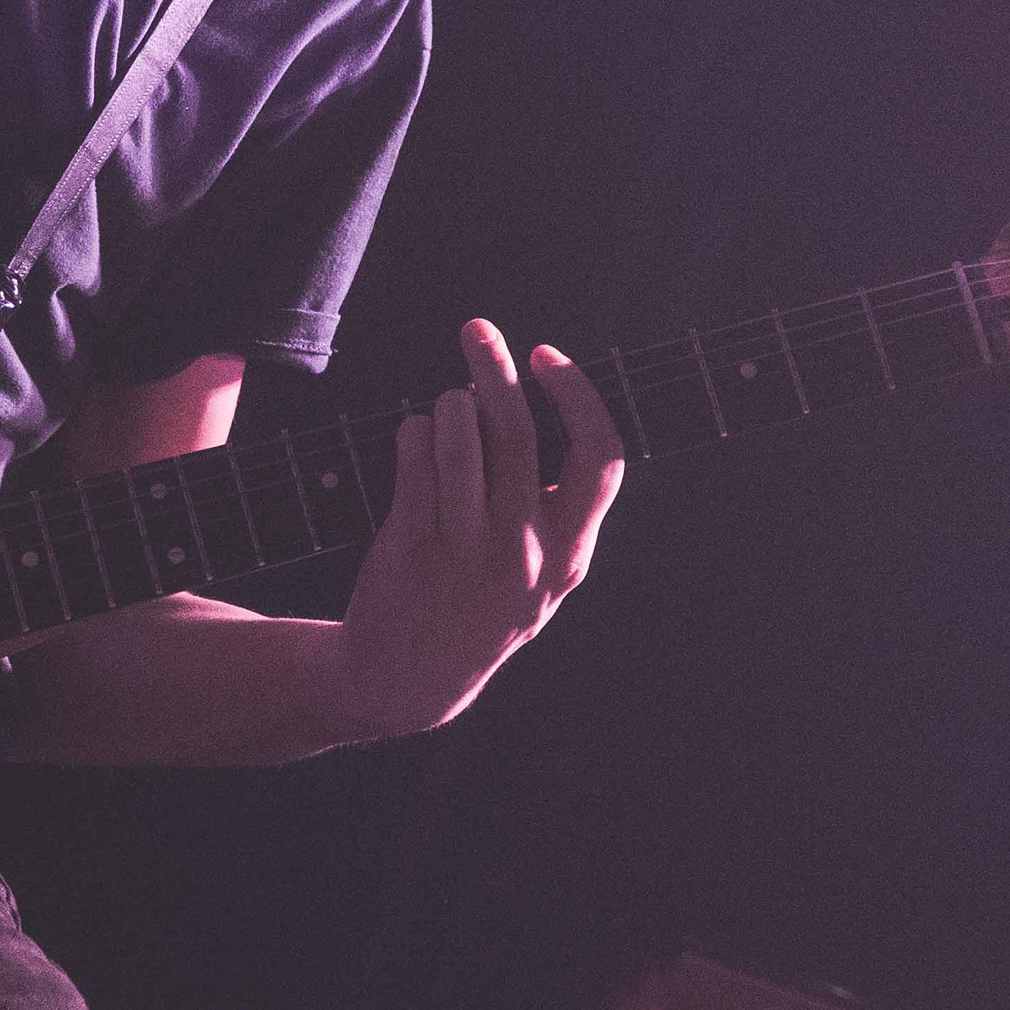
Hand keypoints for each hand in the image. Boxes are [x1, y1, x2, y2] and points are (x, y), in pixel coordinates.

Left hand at [316, 319, 625, 741]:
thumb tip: (529, 400)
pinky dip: (416, 432)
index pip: (601, 459)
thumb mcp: (541, 576)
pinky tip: (418, 440)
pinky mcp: (411, 544)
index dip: (579, 396)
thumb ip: (555, 507)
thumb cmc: (481, 608)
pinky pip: (416, 454)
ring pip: (459, 434)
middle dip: (495, 365)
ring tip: (449, 406)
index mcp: (569, 556)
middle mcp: (523, 552)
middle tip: (477, 329)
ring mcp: (465, 549)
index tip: (548, 357)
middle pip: (517, 431)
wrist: (408, 680)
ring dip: (450, 403)